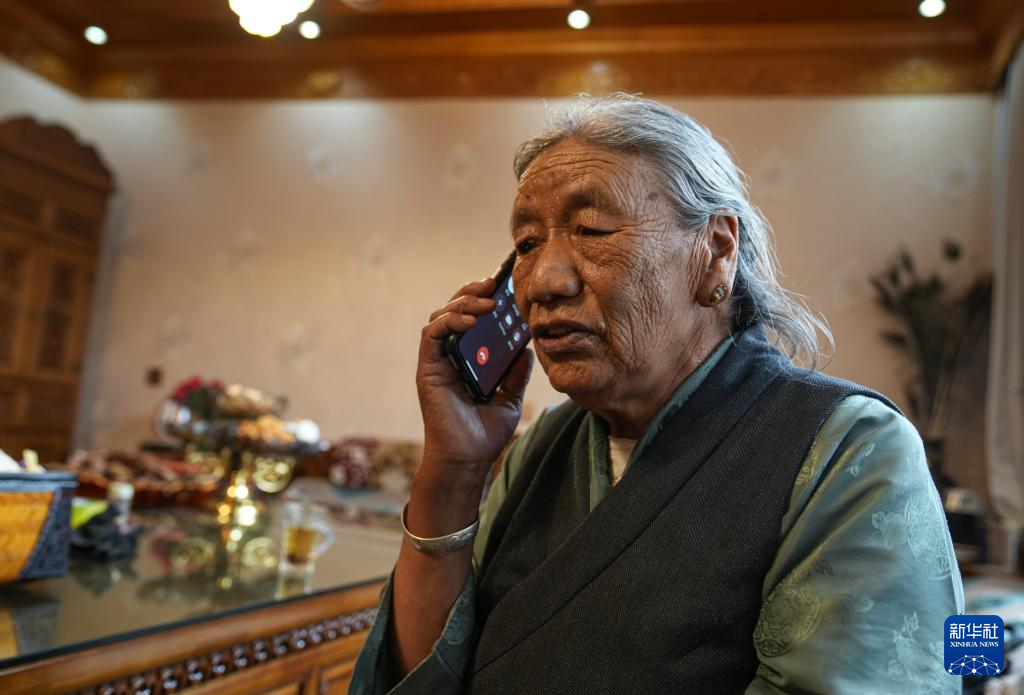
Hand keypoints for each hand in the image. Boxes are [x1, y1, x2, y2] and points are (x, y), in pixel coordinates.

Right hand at [416, 276, 533, 488]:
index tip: (503, 286)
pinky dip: (449, 322)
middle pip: (454, 311)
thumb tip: (527, 346)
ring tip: (487, 303)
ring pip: (441, 317)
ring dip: (463, 304)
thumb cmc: (484, 433)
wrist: (468, 460)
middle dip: (472, 292)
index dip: (483, 299)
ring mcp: (436, 362)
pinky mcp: (427, 369)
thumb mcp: (510, 398)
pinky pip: (432, 335)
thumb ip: (516, 372)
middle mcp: (449, 356)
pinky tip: (471, 321)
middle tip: (494, 283)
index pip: (471, 319)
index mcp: (467, 359)